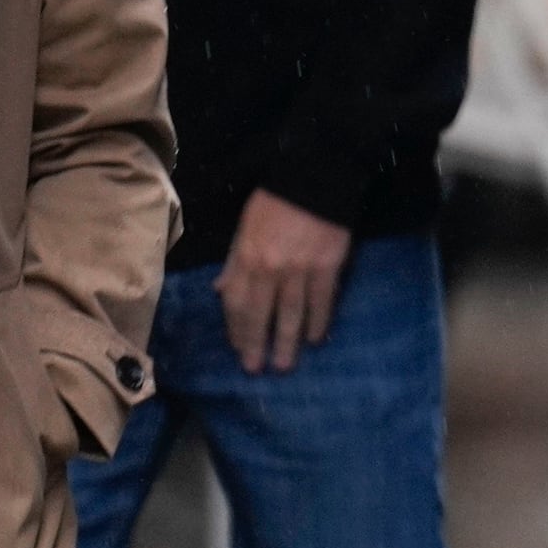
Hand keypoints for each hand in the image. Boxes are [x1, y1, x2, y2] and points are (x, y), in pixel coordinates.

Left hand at [217, 190, 354, 373]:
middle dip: (256, 344)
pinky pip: (322, 302)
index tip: (238, 348)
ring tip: (284, 366)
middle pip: (261, 314)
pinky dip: (318, 322)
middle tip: (256, 370)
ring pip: (291, 314)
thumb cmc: (275, 202)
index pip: (237, 301)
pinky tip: (315, 339)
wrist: (315, 178)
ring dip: (286, 343)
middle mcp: (271, 268)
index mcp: (247, 256)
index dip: (236, 328)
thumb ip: (234, 262)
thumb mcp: (245, 227)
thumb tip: (219, 291)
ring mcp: (301, 269)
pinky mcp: (328, 267)